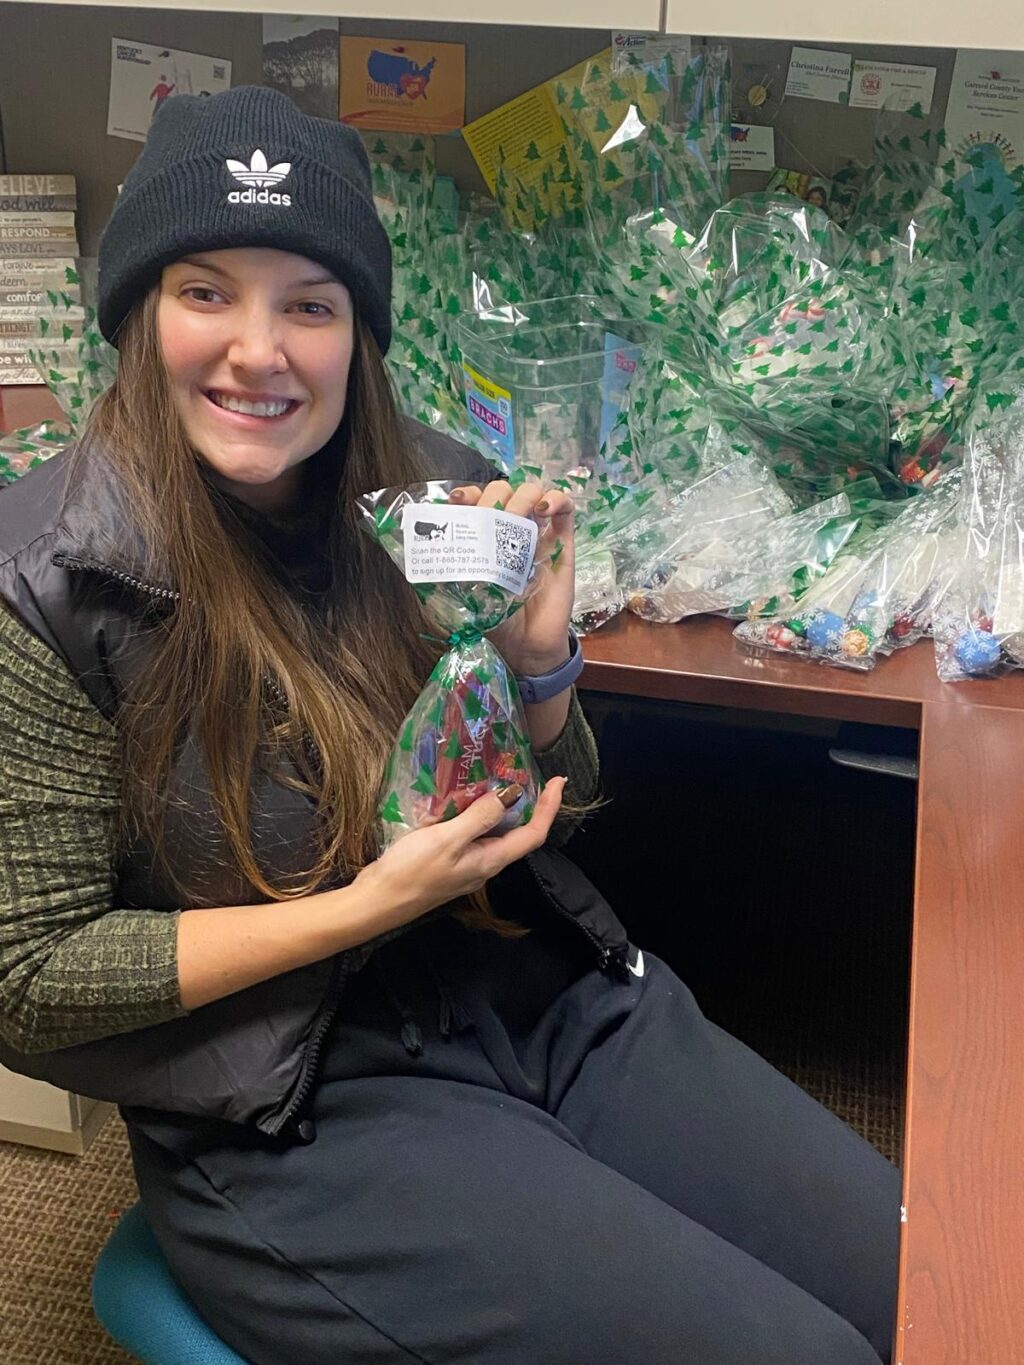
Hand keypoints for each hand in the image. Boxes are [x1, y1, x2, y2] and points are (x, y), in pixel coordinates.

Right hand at [354, 779, 566, 930]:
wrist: (377, 901)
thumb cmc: (411, 871)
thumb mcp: (448, 839)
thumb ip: (480, 817)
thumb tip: (511, 794)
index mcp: (491, 861)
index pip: (534, 834)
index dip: (549, 808)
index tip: (558, 781)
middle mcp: (484, 865)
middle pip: (518, 834)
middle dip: (529, 805)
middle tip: (525, 773)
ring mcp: (466, 866)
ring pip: (494, 834)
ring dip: (501, 808)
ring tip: (497, 780)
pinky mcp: (449, 862)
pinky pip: (472, 835)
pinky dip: (476, 815)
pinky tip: (463, 801)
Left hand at [449, 480, 575, 675]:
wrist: (526, 646)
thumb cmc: (495, 622)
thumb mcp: (460, 600)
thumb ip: (442, 582)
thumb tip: (419, 564)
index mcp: (483, 537)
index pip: (475, 500)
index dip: (467, 494)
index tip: (459, 502)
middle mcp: (509, 530)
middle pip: (503, 489)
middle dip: (495, 496)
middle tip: (492, 517)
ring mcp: (537, 533)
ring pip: (533, 490)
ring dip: (524, 495)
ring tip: (519, 515)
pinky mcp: (563, 542)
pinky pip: (565, 507)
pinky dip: (555, 499)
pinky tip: (543, 510)